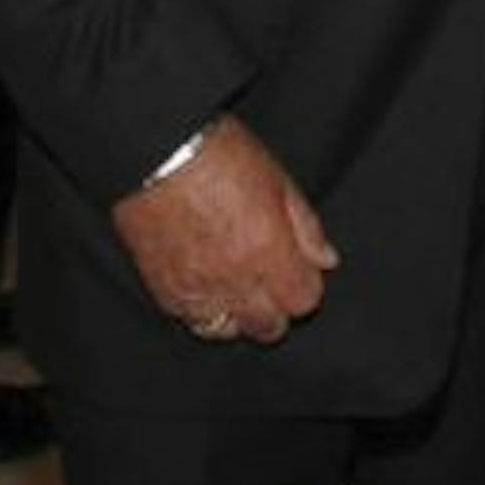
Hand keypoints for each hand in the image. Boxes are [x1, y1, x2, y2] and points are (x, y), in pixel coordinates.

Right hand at [111, 113, 339, 345]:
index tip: (299, 272)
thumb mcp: (278, 179)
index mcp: (269, 251)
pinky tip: (207, 284)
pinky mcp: (164, 291)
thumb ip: (306, 226)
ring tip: (237, 285)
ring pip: (228, 330)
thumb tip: (326, 259)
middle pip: (268, 326)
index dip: (305, 286)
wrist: (158, 154)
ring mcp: (196, 290)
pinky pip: (191, 322)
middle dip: (276, 309)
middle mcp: (234, 279)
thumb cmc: (219, 156)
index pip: (303, 301)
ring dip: (239, 314)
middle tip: (271, 281)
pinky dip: (203, 310)